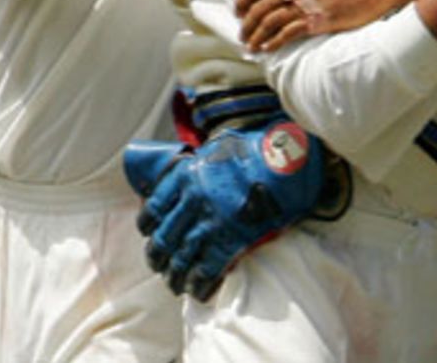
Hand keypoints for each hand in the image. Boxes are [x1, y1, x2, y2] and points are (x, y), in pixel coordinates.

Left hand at [123, 115, 348, 301]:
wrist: (288, 162)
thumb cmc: (257, 150)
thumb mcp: (219, 146)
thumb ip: (200, 161)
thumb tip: (190, 171)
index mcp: (186, 175)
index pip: (154, 208)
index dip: (148, 225)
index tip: (150, 233)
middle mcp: (193, 201)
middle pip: (164, 238)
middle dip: (158, 257)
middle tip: (159, 265)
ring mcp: (212, 222)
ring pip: (182, 257)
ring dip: (175, 275)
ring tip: (175, 284)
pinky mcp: (232, 240)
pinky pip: (207, 269)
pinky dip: (199, 284)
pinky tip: (197, 291)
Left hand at [237, 0, 436, 50]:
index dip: (242, 2)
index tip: (238, 12)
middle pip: (259, 8)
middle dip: (246, 24)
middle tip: (242, 34)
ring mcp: (305, 5)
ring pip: (270, 22)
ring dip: (257, 36)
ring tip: (251, 46)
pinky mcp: (317, 21)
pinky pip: (288, 33)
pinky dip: (275, 42)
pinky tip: (269, 48)